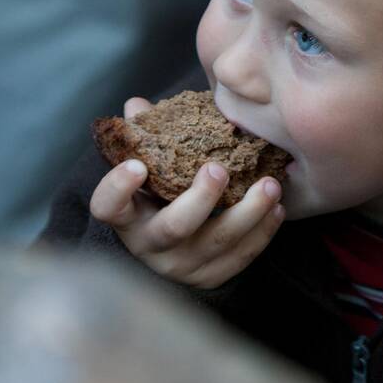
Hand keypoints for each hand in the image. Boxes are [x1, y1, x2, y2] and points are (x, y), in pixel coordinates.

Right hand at [89, 97, 286, 287]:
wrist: (174, 247)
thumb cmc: (161, 193)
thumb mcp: (150, 168)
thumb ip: (146, 136)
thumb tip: (138, 106)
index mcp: (127, 215)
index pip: (107, 206)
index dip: (117, 188)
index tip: (136, 164)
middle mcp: (150, 245)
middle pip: (174, 227)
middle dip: (200, 199)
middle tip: (219, 169)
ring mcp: (182, 265)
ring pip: (217, 243)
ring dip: (248, 213)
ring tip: (269, 185)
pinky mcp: (212, 276)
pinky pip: (240, 257)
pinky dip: (262, 232)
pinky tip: (276, 207)